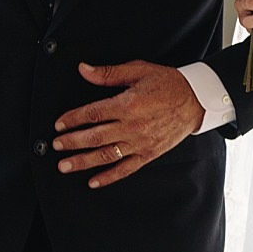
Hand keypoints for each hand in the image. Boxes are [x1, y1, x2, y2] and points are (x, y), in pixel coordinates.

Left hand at [52, 61, 203, 187]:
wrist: (196, 100)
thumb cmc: (169, 83)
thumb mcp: (139, 70)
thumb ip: (109, 73)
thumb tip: (84, 70)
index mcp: (128, 104)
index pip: (92, 114)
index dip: (72, 119)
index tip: (59, 124)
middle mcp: (132, 126)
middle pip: (94, 137)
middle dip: (71, 142)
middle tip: (56, 145)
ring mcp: (140, 143)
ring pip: (106, 156)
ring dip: (83, 162)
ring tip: (65, 166)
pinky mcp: (148, 154)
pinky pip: (126, 169)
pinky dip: (108, 177)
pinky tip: (93, 181)